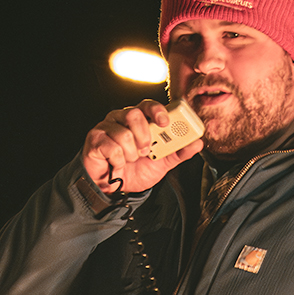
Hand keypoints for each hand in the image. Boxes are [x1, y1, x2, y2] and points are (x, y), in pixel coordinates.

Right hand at [81, 101, 201, 199]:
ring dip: (131, 153)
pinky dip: (118, 161)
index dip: (157, 110)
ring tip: (130, 160)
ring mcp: (106, 127)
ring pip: (123, 133)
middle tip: (145, 151)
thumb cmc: (134, 171)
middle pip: (133, 113)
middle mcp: (121, 119)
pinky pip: (111, 147)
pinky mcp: (95, 139)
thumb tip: (198, 143)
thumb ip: (179, 152)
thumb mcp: (161, 163)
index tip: (165, 123)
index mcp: (138, 120)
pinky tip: (117, 164)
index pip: (147, 105)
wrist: (114, 190)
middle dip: (143, 136)